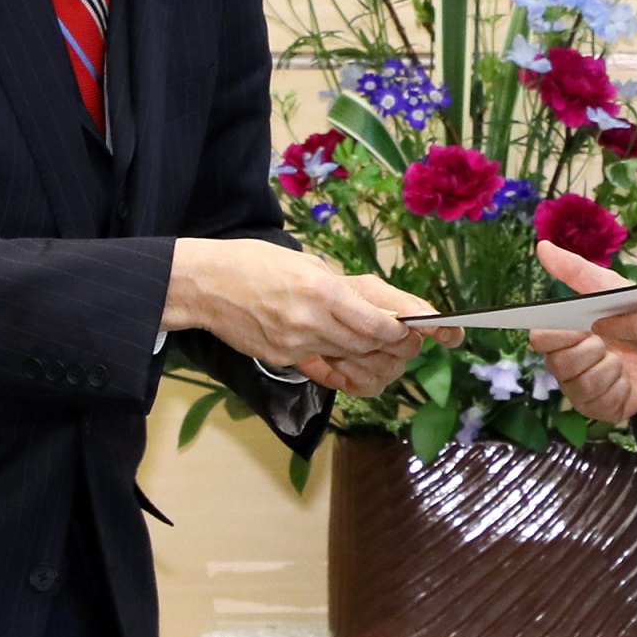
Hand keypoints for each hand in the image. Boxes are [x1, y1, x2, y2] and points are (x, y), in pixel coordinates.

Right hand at [165, 241, 459, 390]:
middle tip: (417, 342)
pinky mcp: (285, 361)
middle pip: (373, 346)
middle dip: (402, 347)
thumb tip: (389, 310)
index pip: (381, 322)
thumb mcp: (309, 264)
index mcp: (322, 290)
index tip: (431, 330)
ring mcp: (298, 346)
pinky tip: (365, 368)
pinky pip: (330, 373)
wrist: (204, 285)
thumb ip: (349, 290)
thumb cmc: (256, 263)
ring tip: (395, 353)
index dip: (410, 330)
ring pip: (355, 362)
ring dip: (381, 360)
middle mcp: (313, 322)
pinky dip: (352, 372)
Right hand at [527, 250, 636, 422]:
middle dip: (580, 350)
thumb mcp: (612, 290)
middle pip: (555, 362)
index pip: (540, 338)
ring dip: (600, 367)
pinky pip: (595, 402)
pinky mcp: (603, 408)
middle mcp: (568, 363)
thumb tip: (543, 247)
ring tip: (619, 358)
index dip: (553, 334)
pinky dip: (612, 387)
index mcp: (564, 334)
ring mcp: (583, 388)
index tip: (578, 326)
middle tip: (602, 340)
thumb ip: (578, 272)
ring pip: (575, 383)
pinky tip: (625, 377)